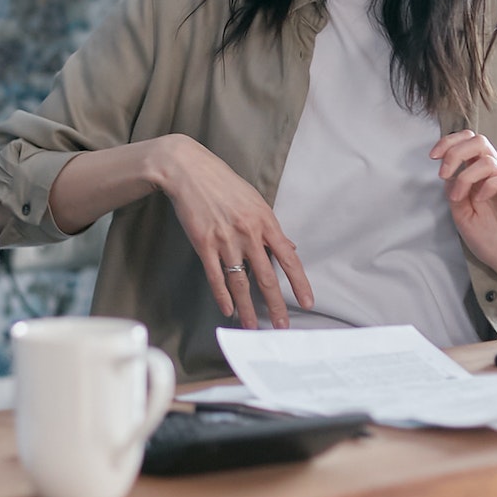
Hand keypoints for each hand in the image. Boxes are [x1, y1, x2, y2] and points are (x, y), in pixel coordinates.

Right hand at [156, 135, 313, 328]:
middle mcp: (248, 233)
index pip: (289, 258)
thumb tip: (290, 246)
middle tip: (282, 326)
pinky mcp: (204, 243)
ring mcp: (225, 240)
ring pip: (240, 282)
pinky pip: (215, 276)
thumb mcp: (255, 200)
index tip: (307, 302)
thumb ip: (271, 226)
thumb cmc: (223, 183)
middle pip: (267, 277)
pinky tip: (228, 309)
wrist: (188, 170)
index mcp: (265, 221)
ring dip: (247, 308)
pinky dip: (222, 295)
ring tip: (252, 326)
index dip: (299, 283)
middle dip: (276, 305)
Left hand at [430, 130, 496, 289]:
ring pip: (489, 160)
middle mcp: (495, 175)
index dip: (449, 142)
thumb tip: (447, 174)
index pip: (469, 142)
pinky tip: (480, 202)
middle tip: (442, 174)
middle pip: (479, 141)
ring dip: (465, 177)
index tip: (432, 156)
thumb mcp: (462, 215)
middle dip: (455, 152)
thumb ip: (454, 193)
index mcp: (480, 176)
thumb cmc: (490, 238)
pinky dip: (487, 187)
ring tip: (458, 198)